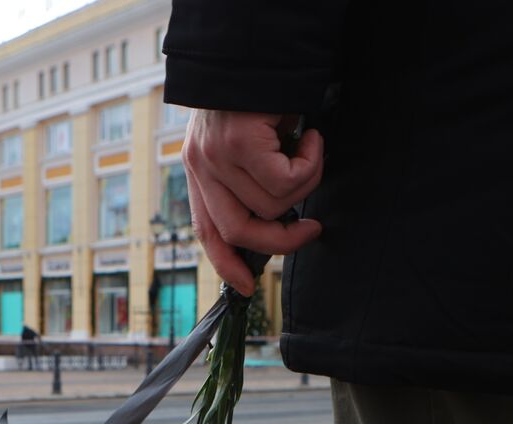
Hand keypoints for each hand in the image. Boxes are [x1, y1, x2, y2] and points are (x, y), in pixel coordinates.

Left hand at [183, 110, 323, 295]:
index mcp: (199, 169)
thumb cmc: (264, 93)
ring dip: (305, 183)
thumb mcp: (252, 142)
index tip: (244, 288)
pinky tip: (312, 135)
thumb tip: (281, 220)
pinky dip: (310, 163)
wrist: (257, 47)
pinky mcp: (238, 143)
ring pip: (272, 204)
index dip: (226, 263)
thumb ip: (253, 179)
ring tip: (311, 149)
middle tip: (312, 228)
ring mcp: (216, 156)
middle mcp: (201, 166)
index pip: (206, 230)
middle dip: (280, 240)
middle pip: (238, 231)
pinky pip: (285, 180)